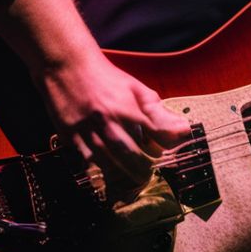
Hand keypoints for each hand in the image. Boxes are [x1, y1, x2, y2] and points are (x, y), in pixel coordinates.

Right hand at [37, 50, 190, 192]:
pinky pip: (86, 164)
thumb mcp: (135, 88)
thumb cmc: (106, 78)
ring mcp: (89, 130)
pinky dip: (98, 175)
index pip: (156, 133)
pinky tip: (107, 181)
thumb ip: (157, 111)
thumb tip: (183, 130)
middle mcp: (110, 120)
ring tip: (132, 184)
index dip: (166, 148)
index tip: (169, 157)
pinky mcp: (70, 137)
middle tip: (149, 177)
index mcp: (129, 106)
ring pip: (109, 164)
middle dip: (143, 170)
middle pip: (132, 155)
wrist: (67, 67)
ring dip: (122, 178)